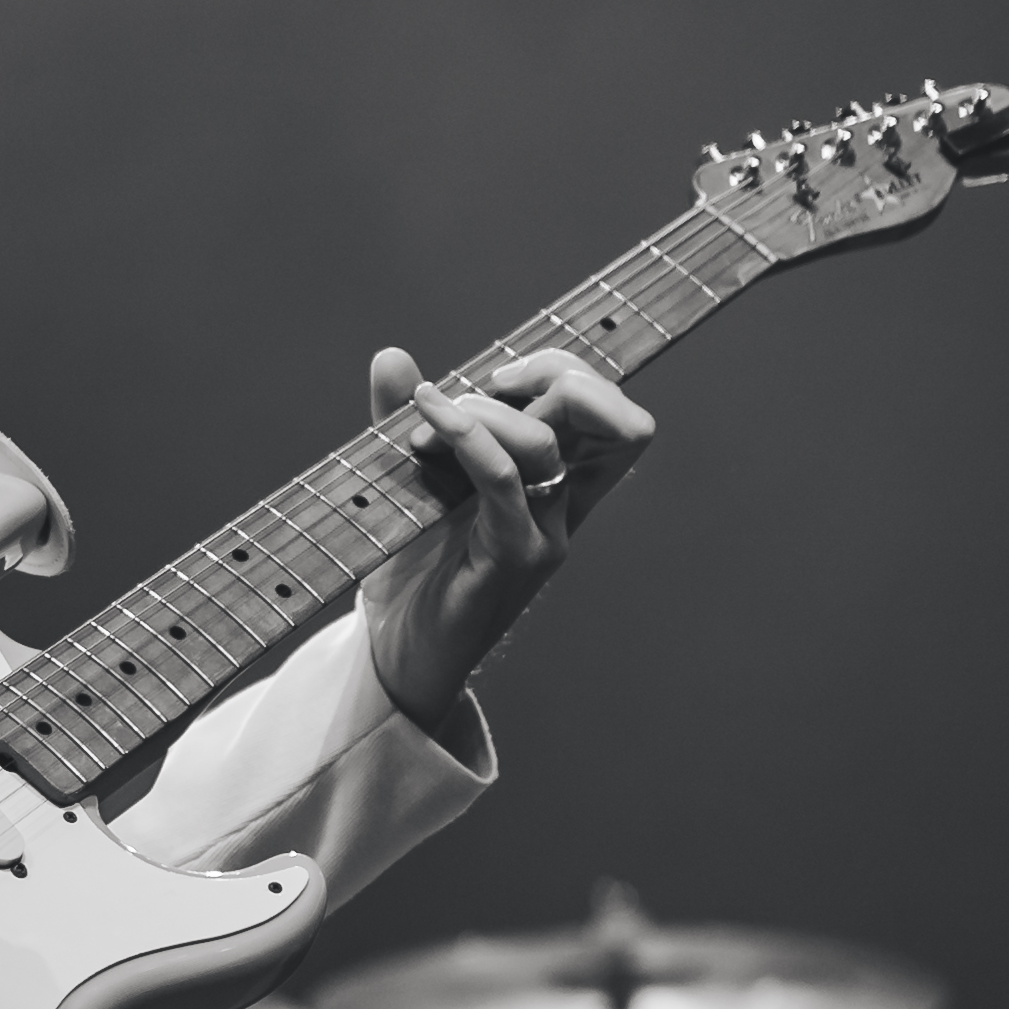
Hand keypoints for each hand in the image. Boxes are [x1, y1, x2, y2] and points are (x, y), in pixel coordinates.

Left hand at [356, 344, 653, 724]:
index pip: (612, 410)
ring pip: (550, 443)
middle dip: (553, 373)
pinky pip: (504, 482)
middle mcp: (568, 506)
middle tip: (483, 387)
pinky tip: (426, 420)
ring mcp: (546, 534)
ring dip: (482, 410)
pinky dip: (466, 437)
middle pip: (616, 418)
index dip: (566, 370)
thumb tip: (391, 355)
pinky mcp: (512, 558)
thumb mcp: (412, 480)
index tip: (494, 378)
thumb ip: (408, 419)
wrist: (397, 653)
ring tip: (422, 420)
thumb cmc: (413, 568)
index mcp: (561, 483)